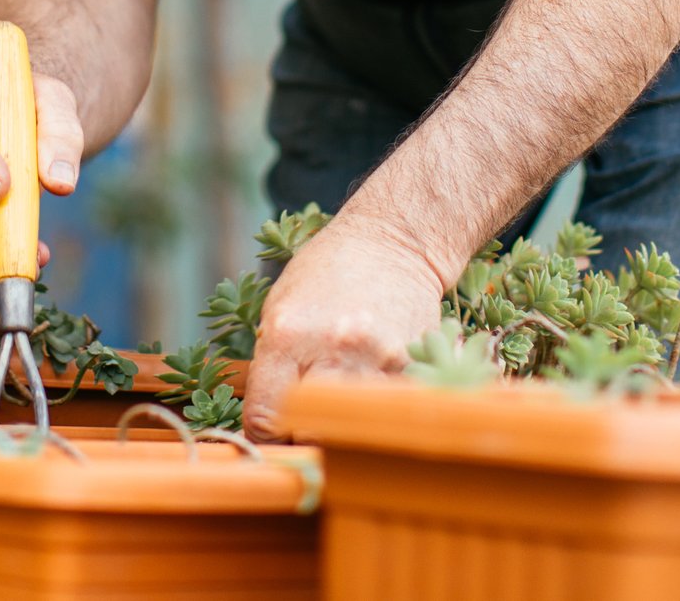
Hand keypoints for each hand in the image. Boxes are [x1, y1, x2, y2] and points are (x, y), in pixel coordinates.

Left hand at [241, 220, 448, 441]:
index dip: (266, 437)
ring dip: (346, 428)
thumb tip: (265, 425)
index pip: (265, 419)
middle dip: (305, 437)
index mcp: (287, 336)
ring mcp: (378, 360)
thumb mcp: (280, 308)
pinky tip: (377, 386)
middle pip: (310, 433)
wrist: (393, 241)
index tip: (273, 434)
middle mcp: (333, 350)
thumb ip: (270, 366)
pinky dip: (383, 410)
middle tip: (308, 424)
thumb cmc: (327, 272)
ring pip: (355, 430)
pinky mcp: (414, 365)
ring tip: (344, 402)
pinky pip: (390, 410)